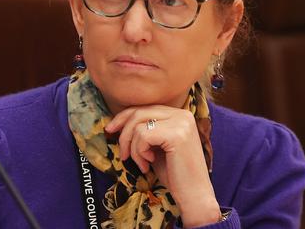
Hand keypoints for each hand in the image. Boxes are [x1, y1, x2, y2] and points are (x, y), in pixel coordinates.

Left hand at [105, 105, 220, 227]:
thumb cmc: (174, 174)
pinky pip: (143, 136)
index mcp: (179, 114)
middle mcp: (182, 114)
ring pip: (138, 125)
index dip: (124, 117)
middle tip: (122, 153)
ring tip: (142, 164)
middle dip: (124, 133)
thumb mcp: (156, 146)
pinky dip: (139, 152)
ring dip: (133, 148)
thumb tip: (116, 123)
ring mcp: (181, 123)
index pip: (145, 107)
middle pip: (139, 112)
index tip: (110, 130)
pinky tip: (149, 164)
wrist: (194, 196)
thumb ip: (145, 131)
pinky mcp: (176, 134)